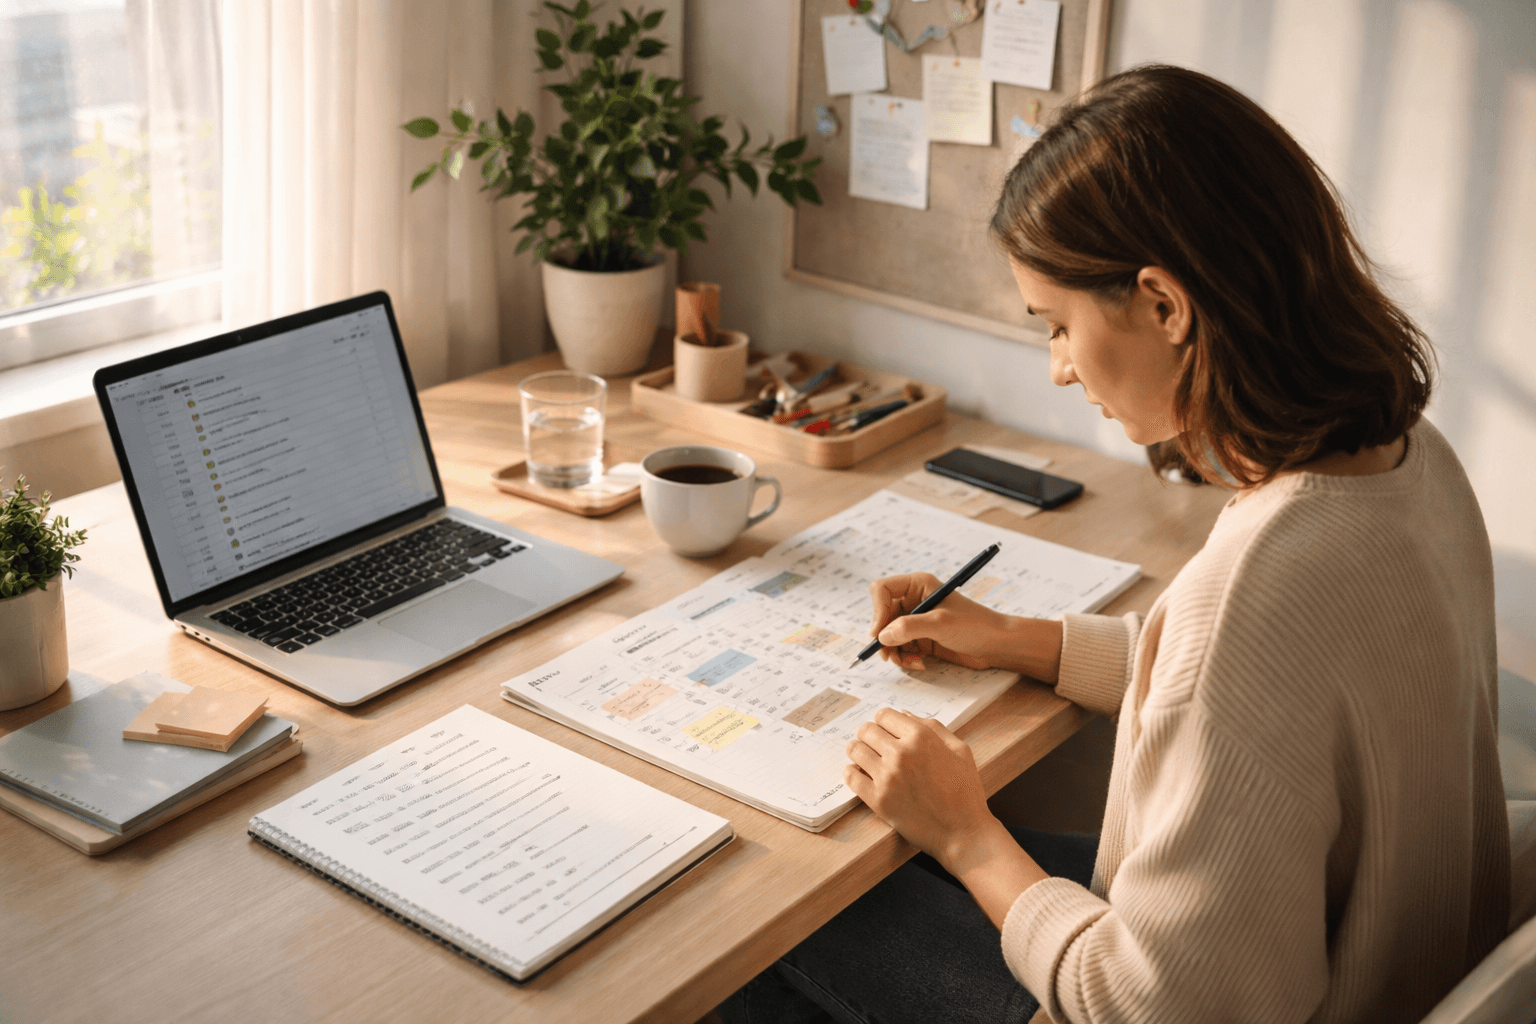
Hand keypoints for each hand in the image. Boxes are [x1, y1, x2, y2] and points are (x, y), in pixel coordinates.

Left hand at [843, 708, 993, 863]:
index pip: (884, 715)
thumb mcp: (960, 751)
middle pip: (866, 730)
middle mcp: (901, 753)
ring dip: (858, 751)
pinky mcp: (878, 800)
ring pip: (855, 750)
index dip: (883, 721)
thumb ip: (933, 727)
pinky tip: (859, 774)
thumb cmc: (965, 791)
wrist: (963, 832)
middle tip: (875, 745)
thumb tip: (904, 714)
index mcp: (921, 737)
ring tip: (865, 759)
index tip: (885, 730)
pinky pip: (850, 777)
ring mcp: (887, 777)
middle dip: (869, 735)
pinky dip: (851, 772)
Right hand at [868, 573, 1065, 680]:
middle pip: (881, 616)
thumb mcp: (941, 624)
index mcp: (917, 585)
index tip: (878, 634)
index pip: (882, 590)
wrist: (997, 645)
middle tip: (888, 656)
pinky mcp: (920, 638)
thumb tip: (882, 636)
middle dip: (883, 637)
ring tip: (910, 662)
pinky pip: (900, 648)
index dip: (876, 611)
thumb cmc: (975, 626)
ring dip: (894, 652)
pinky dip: (905, 658)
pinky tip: (920, 664)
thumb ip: (909, 628)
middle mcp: (913, 601)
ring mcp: (916, 621)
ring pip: (888, 636)